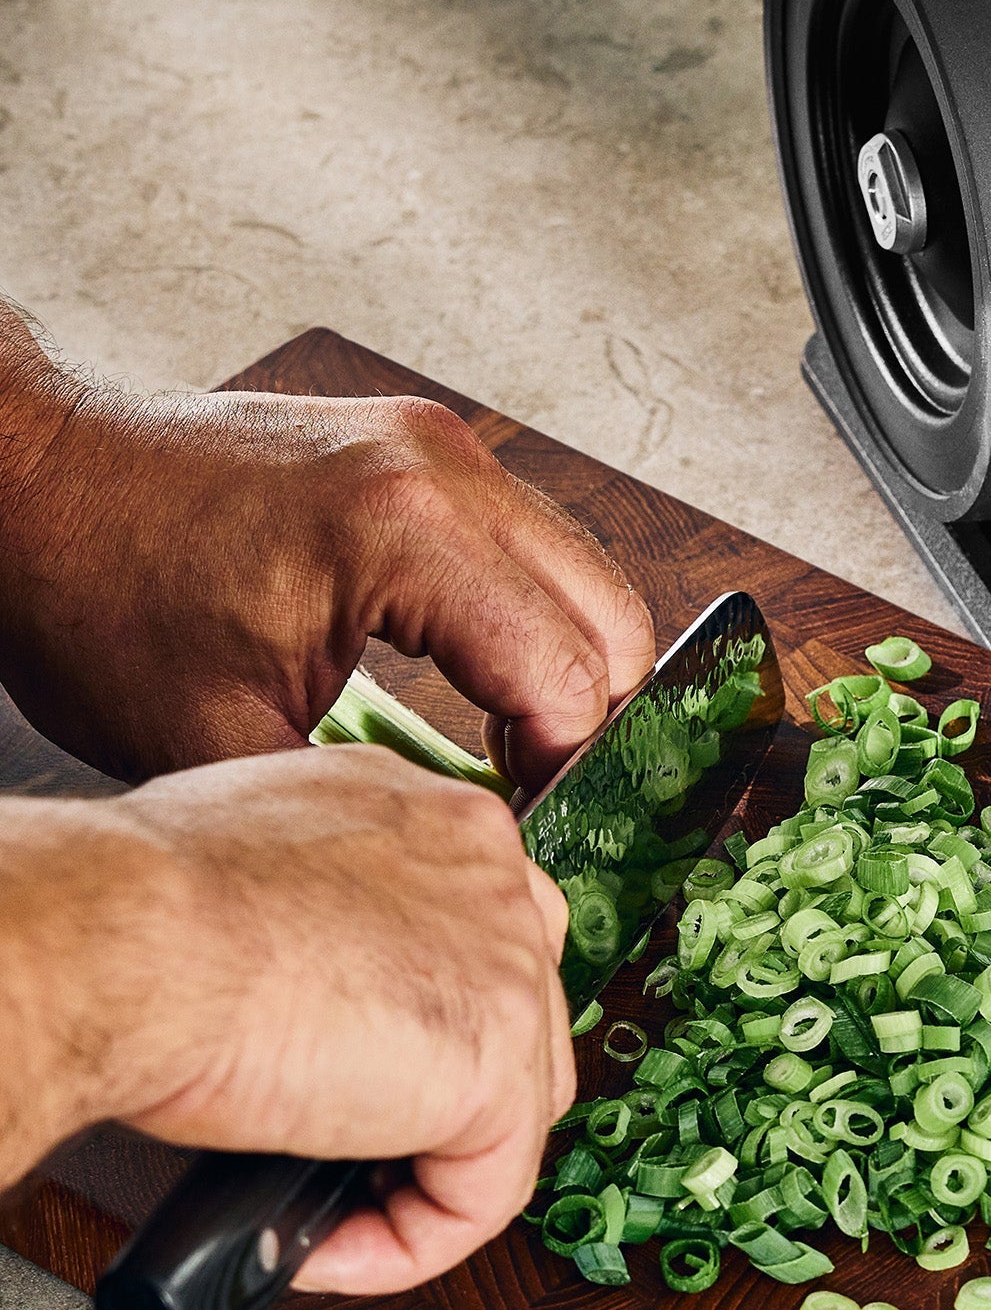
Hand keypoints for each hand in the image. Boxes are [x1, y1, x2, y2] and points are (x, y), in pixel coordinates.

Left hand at [0, 314, 654, 791]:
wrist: (31, 477)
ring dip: (566, 666)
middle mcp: (450, 472)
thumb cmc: (96, 594)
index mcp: (409, 533)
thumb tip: (462, 860)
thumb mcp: (218, 741)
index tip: (525, 825)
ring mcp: (447, 449)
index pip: (570, 674)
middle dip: (590, 720)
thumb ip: (365, 806)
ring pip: (590, 577)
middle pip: (614, 620)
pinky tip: (475, 675)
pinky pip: (537, 547)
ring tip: (503, 739)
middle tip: (527, 789)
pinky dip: (530, 619)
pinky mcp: (431, 452)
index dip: (564, 771)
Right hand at [4, 745, 576, 1292]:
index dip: (424, 1019)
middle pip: (517, 1012)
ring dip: (424, 1171)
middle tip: (347, 1146)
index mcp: (428, 819)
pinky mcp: (497, 1063)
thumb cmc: (140, 910)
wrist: (125, 939)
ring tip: (327, 1205)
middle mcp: (487, 871)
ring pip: (514, 1102)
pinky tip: (323, 1247)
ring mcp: (508, 963)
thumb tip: (307, 992)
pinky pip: (486, 1191)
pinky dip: (409, 1242)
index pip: (477, 931)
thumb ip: (318, 921)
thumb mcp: (255, 881)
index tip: (354, 1069)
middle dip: (440, 1094)